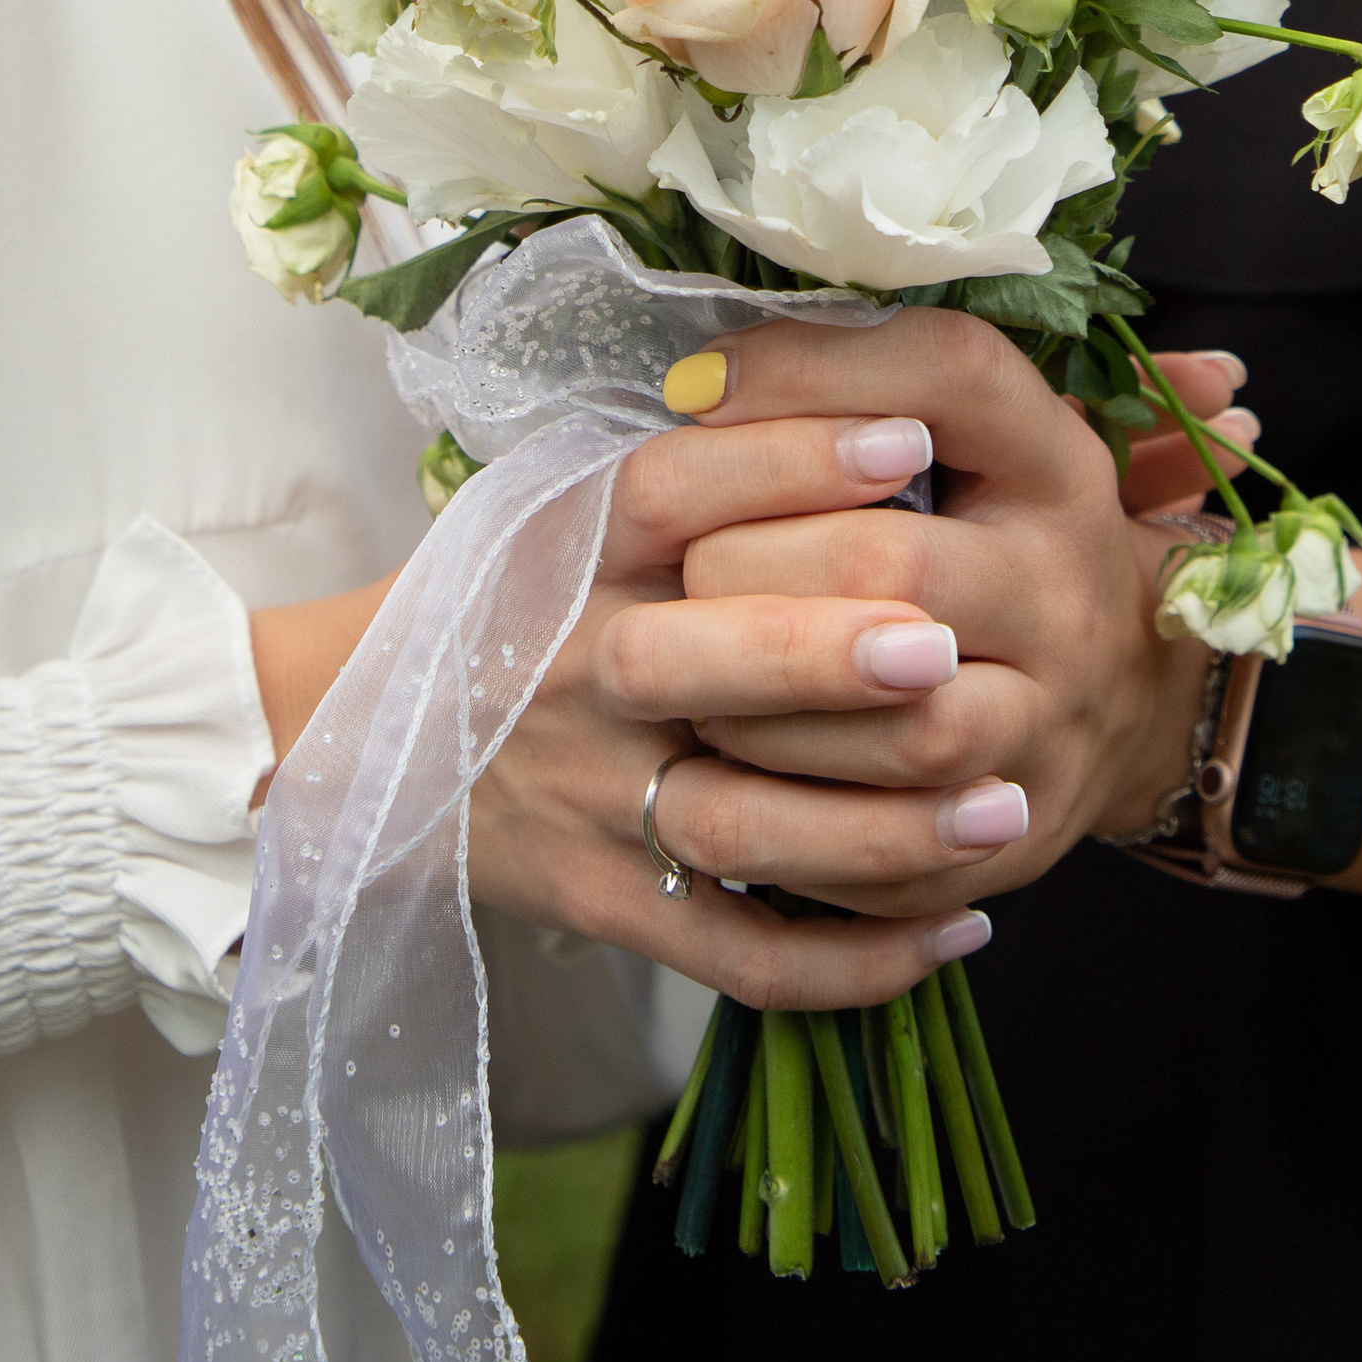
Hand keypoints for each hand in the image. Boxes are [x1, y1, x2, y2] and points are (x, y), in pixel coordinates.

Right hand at [465, 400, 1037, 1006]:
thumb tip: (869, 402)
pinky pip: (739, 953)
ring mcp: (595, 797)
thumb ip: (693, 475)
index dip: (784, 459)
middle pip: (695, 659)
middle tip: (940, 645)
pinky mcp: (613, 903)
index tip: (906, 440)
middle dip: (818, 657)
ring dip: (879, 830)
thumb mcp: (565, 512)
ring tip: (1000, 802)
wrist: (362, 743)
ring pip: (739, 825)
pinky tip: (957, 927)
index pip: (672, 488)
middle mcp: (585, 670)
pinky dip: (851, 959)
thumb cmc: (509, 602)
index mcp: (577, 551)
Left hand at [667, 320, 1361, 903]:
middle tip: (679, 572)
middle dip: (752, 568)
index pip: (951, 373)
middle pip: (892, 564)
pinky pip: (889, 857)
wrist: (1121, 692)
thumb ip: (854, 378)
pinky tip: (721, 784)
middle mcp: (1063, 590)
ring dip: (765, 715)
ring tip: (688, 688)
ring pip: (899, 732)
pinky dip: (790, 830)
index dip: (811, 372)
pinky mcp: (1010, 839)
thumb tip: (694, 378)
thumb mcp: (964, 432)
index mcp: (1052, 461)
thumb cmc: (994, 532)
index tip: (692, 386)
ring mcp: (1050, 725)